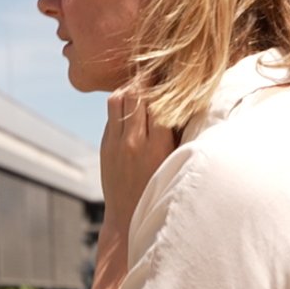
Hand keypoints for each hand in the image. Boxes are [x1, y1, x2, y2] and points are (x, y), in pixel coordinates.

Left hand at [100, 86, 178, 228]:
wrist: (127, 219)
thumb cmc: (161, 191)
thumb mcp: (174, 163)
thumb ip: (177, 135)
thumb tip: (184, 104)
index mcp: (158, 147)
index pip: (160, 101)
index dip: (167, 84)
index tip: (175, 73)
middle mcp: (134, 142)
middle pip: (138, 93)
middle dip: (148, 79)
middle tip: (159, 70)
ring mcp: (116, 143)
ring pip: (119, 98)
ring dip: (132, 87)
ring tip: (143, 84)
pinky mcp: (105, 145)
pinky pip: (111, 113)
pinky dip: (122, 102)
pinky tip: (132, 100)